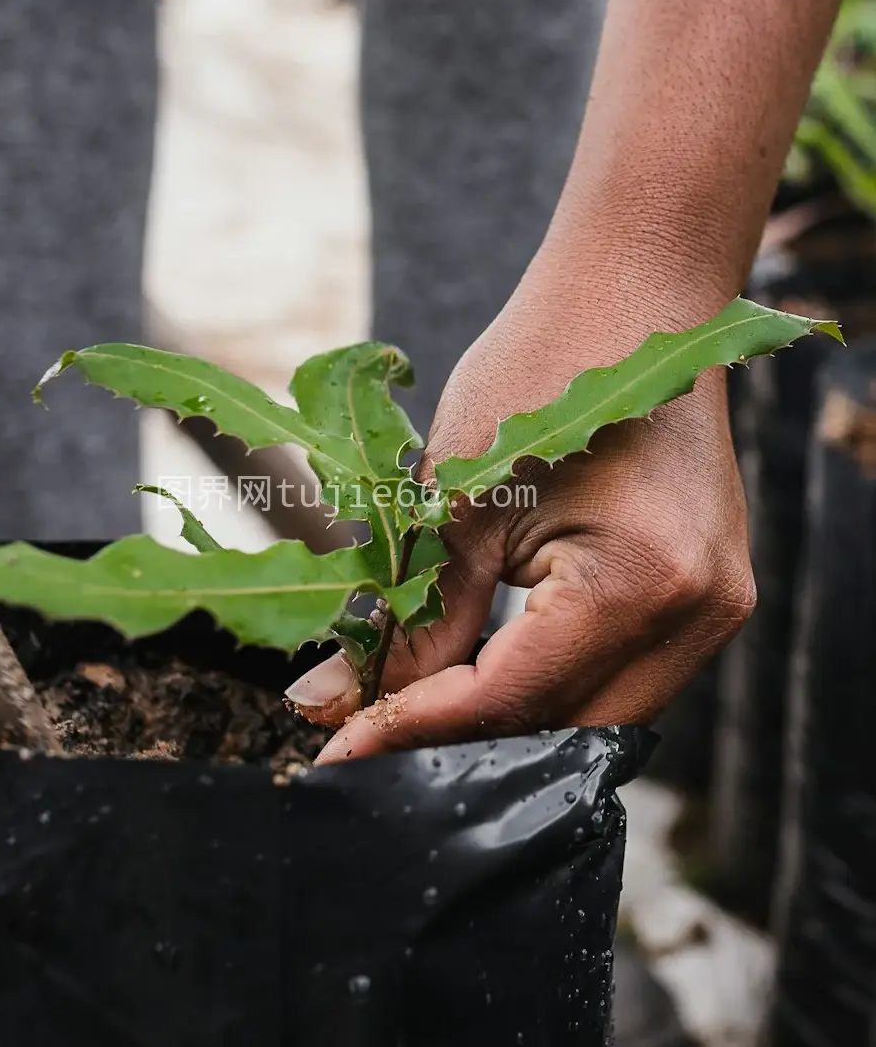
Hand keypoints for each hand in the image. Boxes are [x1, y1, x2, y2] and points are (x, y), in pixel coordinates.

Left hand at [287, 264, 755, 762]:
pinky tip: (485, 676)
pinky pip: (626, 680)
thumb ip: (408, 619)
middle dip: (462, 746)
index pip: (510, 700)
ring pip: (599, 721)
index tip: (332, 752)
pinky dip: (554, 689)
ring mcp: (717, 609)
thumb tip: (331, 705)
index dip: (412, 731)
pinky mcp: (711, 598)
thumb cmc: (540, 366)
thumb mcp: (456, 498)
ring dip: (510, 724)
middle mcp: (697, 612)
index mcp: (637, 580)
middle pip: (563, 734)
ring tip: (414, 709)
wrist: (635, 294)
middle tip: (364, 738)